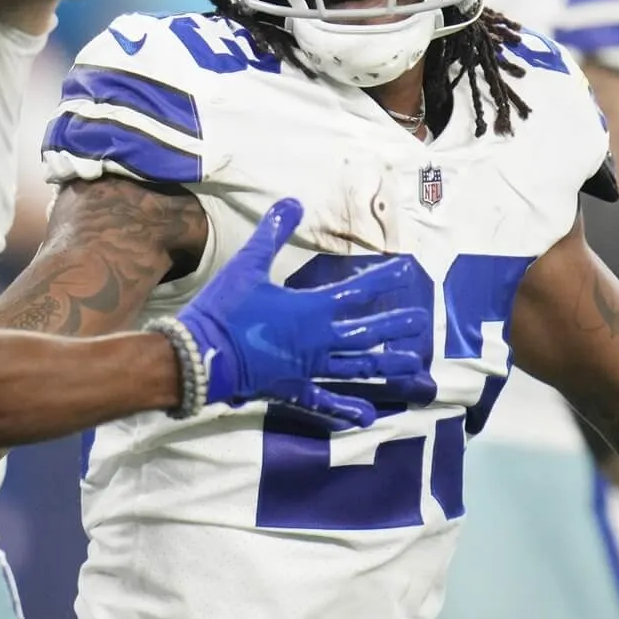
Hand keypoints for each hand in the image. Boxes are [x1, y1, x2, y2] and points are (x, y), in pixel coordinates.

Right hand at [176, 199, 429, 427]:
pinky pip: (324, 402)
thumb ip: (273, 232)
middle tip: (420, 322)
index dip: (384, 279)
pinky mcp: (292, 390)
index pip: (358, 291)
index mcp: (312, 309)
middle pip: (366, 333)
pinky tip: (367, 418)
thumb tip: (292, 201)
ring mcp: (308, 369)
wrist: (198, 355)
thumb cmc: (226, 308)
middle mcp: (319, 341)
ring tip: (411, 366)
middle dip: (394, 326)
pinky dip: (345, 410)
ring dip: (384, 366)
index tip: (408, 272)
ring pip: (356, 368)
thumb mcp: (249, 263)